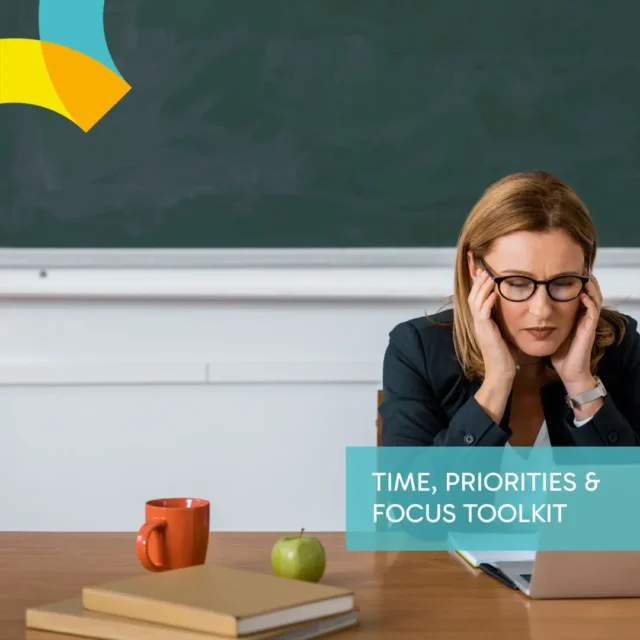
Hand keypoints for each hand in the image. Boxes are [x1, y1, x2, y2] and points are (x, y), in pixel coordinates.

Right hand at [469, 269, 515, 381]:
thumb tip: (507, 312)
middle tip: (484, 270)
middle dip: (478, 282)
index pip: (475, 300)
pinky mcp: (485, 332)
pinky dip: (488, 302)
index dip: (478, 286)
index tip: (483, 273)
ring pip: (475, 302)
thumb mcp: (502, 334)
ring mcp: (480, 328)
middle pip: (472, 297)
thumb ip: (501, 322)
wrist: (500, 373)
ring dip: (482, 288)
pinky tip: (494, 293)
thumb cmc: (504, 356)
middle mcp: (477, 323)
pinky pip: (483, 313)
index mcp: (481, 323)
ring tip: (489, 276)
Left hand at [550, 275, 602, 394]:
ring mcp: (588, 323)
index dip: (575, 283)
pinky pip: (593, 312)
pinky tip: (582, 295)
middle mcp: (584, 317)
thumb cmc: (560, 353)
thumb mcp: (550, 332)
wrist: (568, 371)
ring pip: (595, 298)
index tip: (567, 271)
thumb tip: (528, 311)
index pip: (579, 294)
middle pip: (590, 292)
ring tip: (583, 277)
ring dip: (590, 287)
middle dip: (585, 280)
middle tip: (579, 269)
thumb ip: (545, 321)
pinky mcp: (589, 329)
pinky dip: (589, 302)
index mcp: (575, 316)